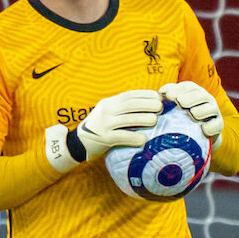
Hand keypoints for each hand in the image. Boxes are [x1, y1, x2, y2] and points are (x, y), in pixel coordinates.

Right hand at [44, 89, 161, 171]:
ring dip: (143, 119)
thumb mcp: (108, 114)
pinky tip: (144, 139)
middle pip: (129, 105)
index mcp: (108, 103)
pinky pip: (122, 137)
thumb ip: (123, 109)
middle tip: (160, 108)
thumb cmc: (100, 128)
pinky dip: (134, 138)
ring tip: (155, 120)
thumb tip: (148, 106)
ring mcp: (104, 124)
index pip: (128, 95)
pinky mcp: (104, 138)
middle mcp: (105, 111)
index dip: (144, 94)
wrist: (78, 143)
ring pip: (127, 119)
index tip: (157, 96)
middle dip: (147, 104)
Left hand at [159, 81, 222, 139]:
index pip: (188, 87)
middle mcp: (206, 100)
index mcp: (194, 92)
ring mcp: (214, 112)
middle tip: (179, 103)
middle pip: (201, 95)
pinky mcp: (218, 125)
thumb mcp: (173, 107)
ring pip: (211, 108)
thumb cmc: (180, 119)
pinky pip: (217, 124)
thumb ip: (167, 97)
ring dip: (200, 110)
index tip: (168, 95)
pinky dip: (210, 126)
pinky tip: (202, 129)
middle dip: (190, 98)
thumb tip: (161, 92)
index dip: (178, 89)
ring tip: (191, 114)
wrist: (196, 137)